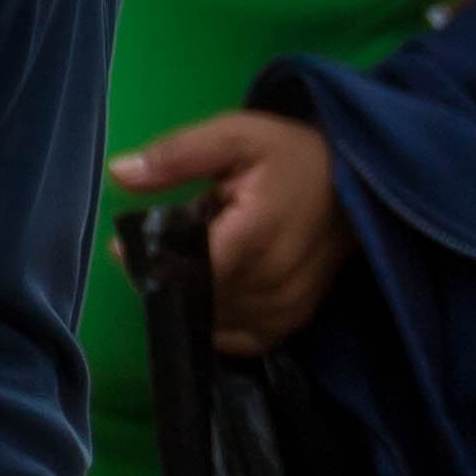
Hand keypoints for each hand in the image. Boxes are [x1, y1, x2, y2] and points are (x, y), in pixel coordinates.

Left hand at [112, 109, 352, 354]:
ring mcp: (285, 308)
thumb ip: (179, 155)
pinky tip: (217, 291)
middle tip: (170, 244)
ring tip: (199, 261)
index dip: (152, 262)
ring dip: (194, 298)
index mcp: (257, 235)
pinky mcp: (292, 322)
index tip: (129, 243)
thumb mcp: (236, 136)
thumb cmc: (290, 156)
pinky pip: (238, 339)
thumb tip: (119, 173)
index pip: (186, 272)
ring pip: (212, 321)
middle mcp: (274, 281)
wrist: (357, 179)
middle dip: (171, 276)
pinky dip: (218, 321)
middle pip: (195, 298)